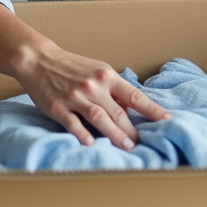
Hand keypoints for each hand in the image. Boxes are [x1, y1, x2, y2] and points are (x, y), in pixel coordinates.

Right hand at [16, 44, 170, 150]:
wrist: (39, 60)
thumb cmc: (71, 67)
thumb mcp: (98, 71)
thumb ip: (114, 90)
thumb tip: (131, 110)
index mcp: (107, 76)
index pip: (135, 96)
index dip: (152, 109)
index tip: (167, 119)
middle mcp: (94, 86)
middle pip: (118, 112)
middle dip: (132, 130)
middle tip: (143, 143)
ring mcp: (76, 97)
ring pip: (100, 118)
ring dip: (115, 134)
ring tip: (127, 147)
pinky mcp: (58, 107)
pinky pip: (73, 123)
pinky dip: (83, 134)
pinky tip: (91, 144)